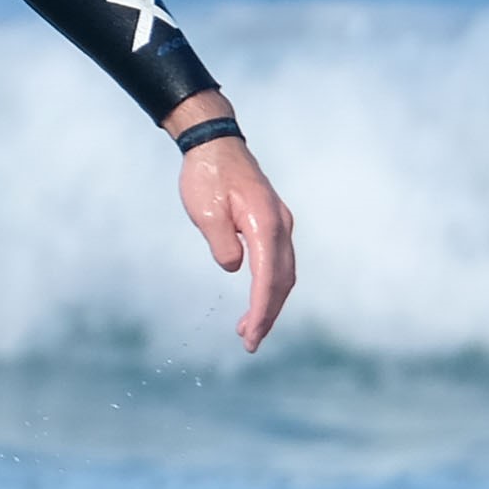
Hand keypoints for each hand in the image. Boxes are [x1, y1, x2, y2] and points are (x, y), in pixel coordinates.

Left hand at [170, 102, 297, 351]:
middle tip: (249, 343)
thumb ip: (222, 243)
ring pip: (283, 273)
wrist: (215, 144)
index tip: (249, 334)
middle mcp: (281, 226)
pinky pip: (278, 262)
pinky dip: (270, 285)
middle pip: (282, 281)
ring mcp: (281, 224)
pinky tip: (256, 301)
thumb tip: (234, 267)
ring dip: (270, 303)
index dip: (261, 310)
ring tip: (249, 330)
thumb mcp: (206, 212)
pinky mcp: (273, 224)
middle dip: (268, 315)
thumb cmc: (207, 176)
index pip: (268, 278)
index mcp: (266, 224)